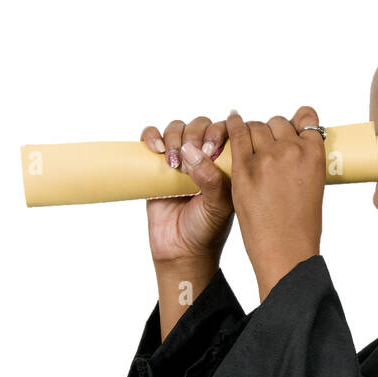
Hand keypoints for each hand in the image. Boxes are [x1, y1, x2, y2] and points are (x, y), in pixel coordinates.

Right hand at [141, 115, 233, 267]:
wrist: (181, 251)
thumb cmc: (206, 230)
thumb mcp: (217, 207)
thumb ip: (212, 180)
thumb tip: (192, 151)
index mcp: (226, 163)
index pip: (225, 131)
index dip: (217, 132)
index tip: (210, 149)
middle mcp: (204, 157)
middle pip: (199, 125)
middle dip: (193, 135)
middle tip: (188, 162)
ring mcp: (180, 159)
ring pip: (176, 128)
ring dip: (173, 136)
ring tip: (172, 163)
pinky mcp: (156, 166)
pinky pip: (152, 138)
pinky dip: (151, 136)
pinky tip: (156, 149)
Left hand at [226, 105, 324, 299]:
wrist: (285, 251)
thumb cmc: (301, 227)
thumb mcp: (314, 189)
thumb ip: (302, 165)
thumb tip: (291, 151)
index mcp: (314, 154)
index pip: (306, 118)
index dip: (296, 122)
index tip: (290, 129)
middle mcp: (291, 150)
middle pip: (276, 122)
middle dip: (270, 130)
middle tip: (264, 145)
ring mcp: (266, 158)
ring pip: (255, 127)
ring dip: (250, 131)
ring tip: (245, 141)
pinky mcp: (243, 170)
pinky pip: (234, 136)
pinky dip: (231, 127)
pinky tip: (229, 123)